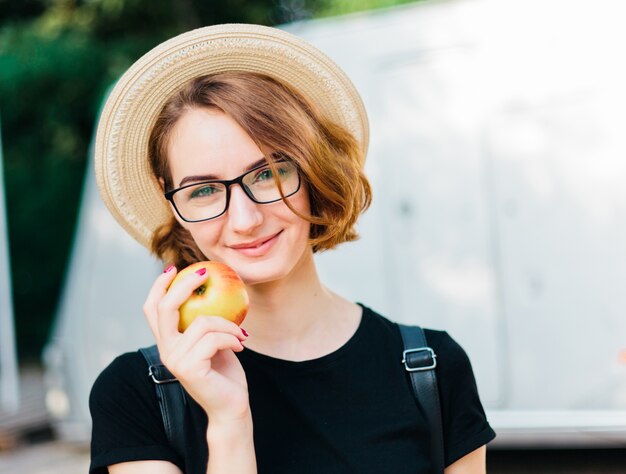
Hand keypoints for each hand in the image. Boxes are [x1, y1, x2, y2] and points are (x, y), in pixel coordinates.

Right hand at [143, 266, 249, 421]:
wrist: (231, 407)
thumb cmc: (225, 373)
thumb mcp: (213, 341)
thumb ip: (204, 322)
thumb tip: (209, 288)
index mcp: (167, 342)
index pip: (152, 309)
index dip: (158, 286)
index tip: (174, 268)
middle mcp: (165, 350)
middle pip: (165, 307)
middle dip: (184, 285)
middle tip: (205, 274)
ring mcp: (175, 359)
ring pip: (202, 322)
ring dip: (228, 325)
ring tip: (241, 335)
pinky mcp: (189, 367)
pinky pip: (214, 338)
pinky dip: (232, 337)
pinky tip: (240, 346)